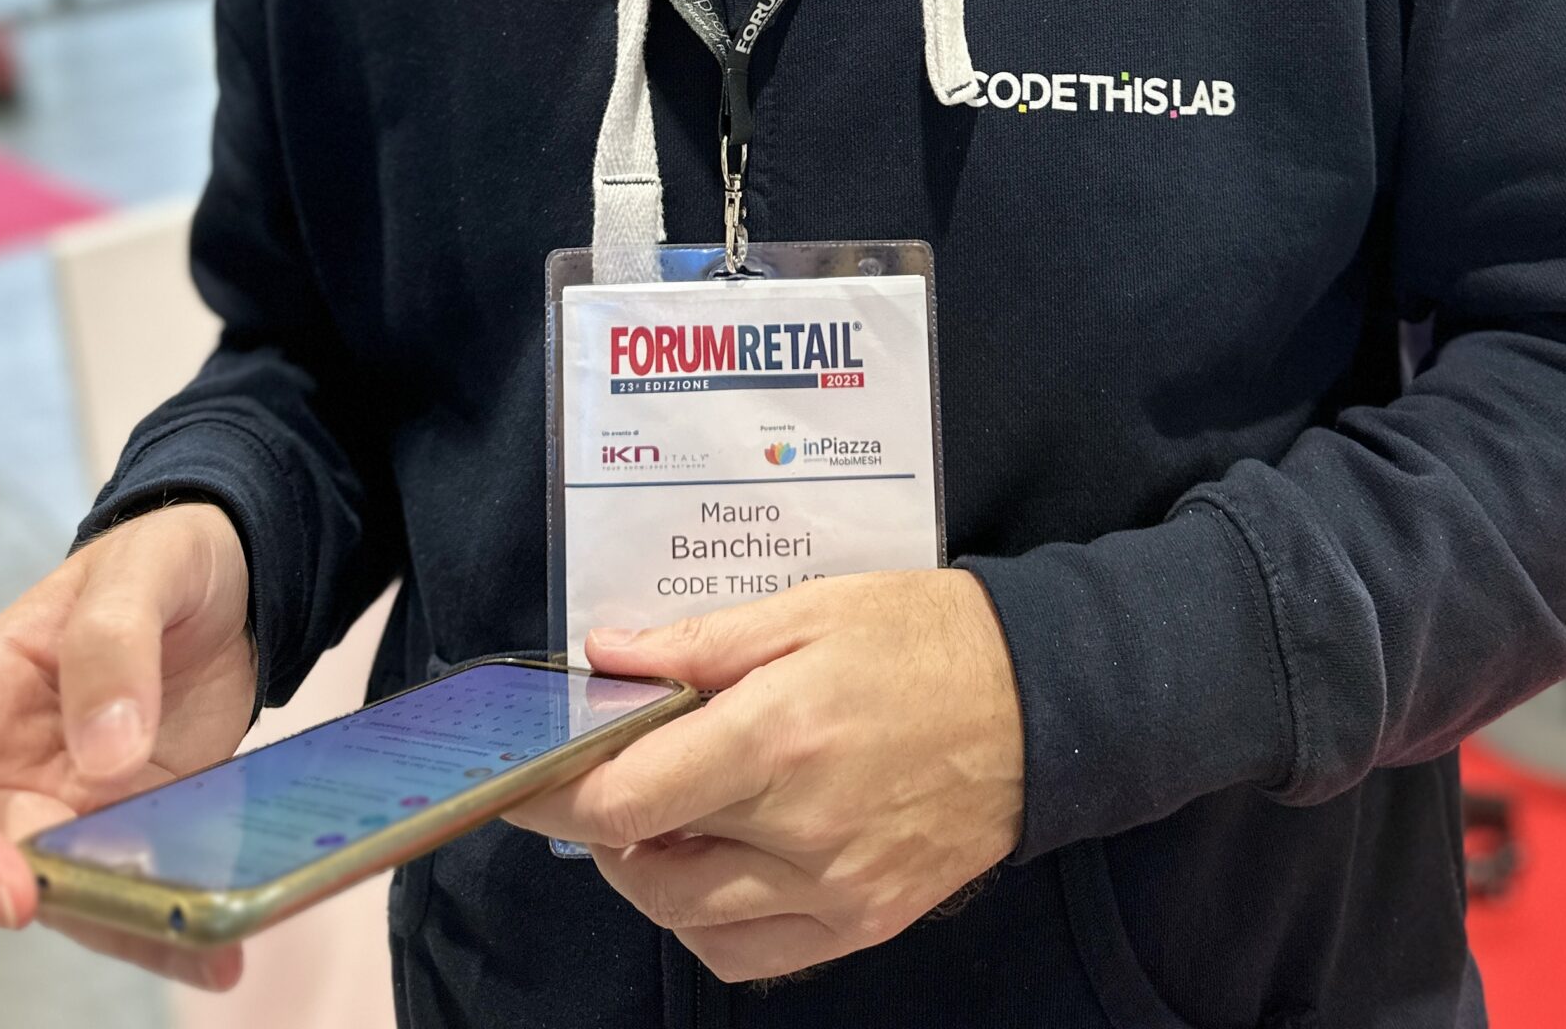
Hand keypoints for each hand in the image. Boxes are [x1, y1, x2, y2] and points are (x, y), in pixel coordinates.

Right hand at [0, 501, 256, 992]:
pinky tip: (225, 950)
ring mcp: (73, 810)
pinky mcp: (137, 831)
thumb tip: (104, 753)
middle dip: (58, 896)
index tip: (10, 885)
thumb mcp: (144, 566)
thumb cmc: (162, 558)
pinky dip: (176, 929)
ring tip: (208, 946)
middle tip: (141, 901)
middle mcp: (9, 772)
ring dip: (129, 930)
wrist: (236, 575)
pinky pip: (138, 896)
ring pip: (71, 899)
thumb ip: (114, 639)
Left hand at [502, 569, 1024, 982]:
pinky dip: (708, 923)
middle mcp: (802, 828)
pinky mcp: (864, 924)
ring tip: (663, 813)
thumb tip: (604, 656)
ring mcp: (835, 890)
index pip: (625, 799)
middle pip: (645, 864)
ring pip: (689, 919)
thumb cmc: (923, 638)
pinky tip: (715, 869)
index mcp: (779, 737)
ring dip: (650, 872)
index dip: (557, 791)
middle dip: (602, 824)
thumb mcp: (809, 610)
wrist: (1041, 702)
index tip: (524, 774)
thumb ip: (699, 643)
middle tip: (606, 774)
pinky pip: (750, 956)